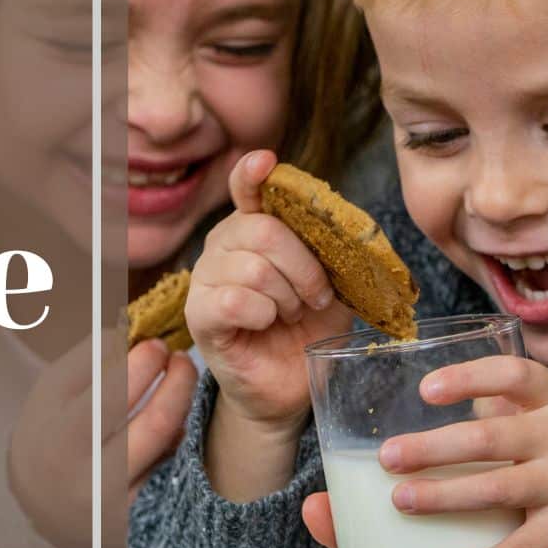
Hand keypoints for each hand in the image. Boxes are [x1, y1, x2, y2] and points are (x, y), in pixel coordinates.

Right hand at [8, 336, 197, 547]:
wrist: (43, 504)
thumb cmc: (52, 431)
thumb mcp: (54, 390)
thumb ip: (93, 356)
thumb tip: (138, 328)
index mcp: (59, 437)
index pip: (113, 391)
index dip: (144, 361)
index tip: (156, 343)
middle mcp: (88, 478)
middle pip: (154, 423)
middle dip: (178, 382)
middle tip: (182, 360)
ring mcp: (117, 506)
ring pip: (171, 450)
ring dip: (184, 408)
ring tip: (183, 382)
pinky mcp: (140, 521)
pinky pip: (174, 472)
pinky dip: (179, 442)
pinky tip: (174, 425)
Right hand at [185, 151, 355, 499]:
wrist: (293, 384)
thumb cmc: (310, 328)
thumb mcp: (334, 281)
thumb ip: (332, 248)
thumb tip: (348, 224)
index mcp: (254, 226)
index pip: (247, 187)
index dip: (253, 173)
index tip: (266, 163)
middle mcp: (224, 244)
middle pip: (263, 229)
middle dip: (304, 268)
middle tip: (317, 298)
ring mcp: (206, 278)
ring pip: (253, 268)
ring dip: (287, 297)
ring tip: (290, 315)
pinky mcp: (199, 315)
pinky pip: (234, 300)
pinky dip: (263, 315)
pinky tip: (267, 326)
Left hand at [371, 354, 547, 547]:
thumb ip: (528, 409)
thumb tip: (470, 400)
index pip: (512, 374)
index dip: (467, 377)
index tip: (426, 388)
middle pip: (488, 436)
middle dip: (431, 447)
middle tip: (387, 456)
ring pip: (495, 490)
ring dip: (443, 497)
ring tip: (401, 501)